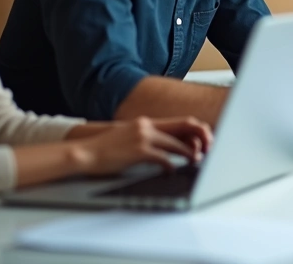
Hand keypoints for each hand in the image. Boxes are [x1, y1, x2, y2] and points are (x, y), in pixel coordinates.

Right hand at [72, 116, 212, 175]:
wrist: (83, 152)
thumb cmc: (104, 148)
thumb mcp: (128, 135)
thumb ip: (147, 137)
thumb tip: (166, 146)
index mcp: (146, 122)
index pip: (181, 121)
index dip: (196, 130)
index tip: (205, 140)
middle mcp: (147, 126)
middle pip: (185, 126)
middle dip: (201, 137)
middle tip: (208, 149)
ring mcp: (143, 137)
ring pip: (177, 143)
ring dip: (190, 153)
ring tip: (195, 161)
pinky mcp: (139, 151)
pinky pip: (164, 158)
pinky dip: (172, 166)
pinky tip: (172, 171)